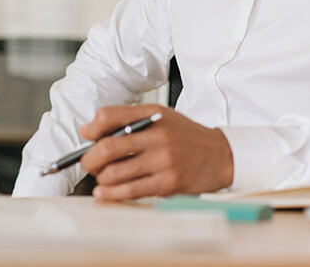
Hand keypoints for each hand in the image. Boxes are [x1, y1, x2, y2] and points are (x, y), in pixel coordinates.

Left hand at [79, 105, 232, 200]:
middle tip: (91, 163)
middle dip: (89, 160)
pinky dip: (110, 194)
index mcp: (154, 115)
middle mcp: (159, 135)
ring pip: (113, 173)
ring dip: (101, 179)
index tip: (89, 137)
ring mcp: (163, 160)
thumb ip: (127, 119)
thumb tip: (88, 130)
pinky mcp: (167, 183)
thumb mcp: (162, 118)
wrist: (221, 155)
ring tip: (105, 178)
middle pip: (106, 148)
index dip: (92, 128)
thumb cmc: (187, 138)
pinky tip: (107, 192)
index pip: (109, 116)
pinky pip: (128, 191)